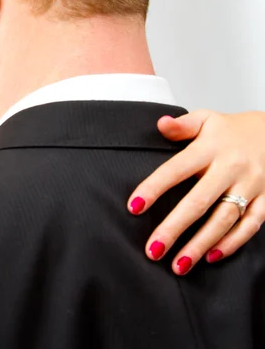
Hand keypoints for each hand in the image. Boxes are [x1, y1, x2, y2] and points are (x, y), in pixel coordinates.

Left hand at [128, 110, 264, 274]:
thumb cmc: (232, 130)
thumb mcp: (206, 119)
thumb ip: (182, 125)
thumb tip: (161, 124)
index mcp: (210, 148)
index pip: (176, 170)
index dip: (154, 188)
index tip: (133, 207)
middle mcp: (231, 168)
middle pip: (199, 202)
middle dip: (174, 228)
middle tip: (153, 249)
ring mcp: (251, 186)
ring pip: (224, 220)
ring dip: (200, 244)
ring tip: (178, 265)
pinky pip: (250, 225)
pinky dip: (232, 243)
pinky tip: (210, 257)